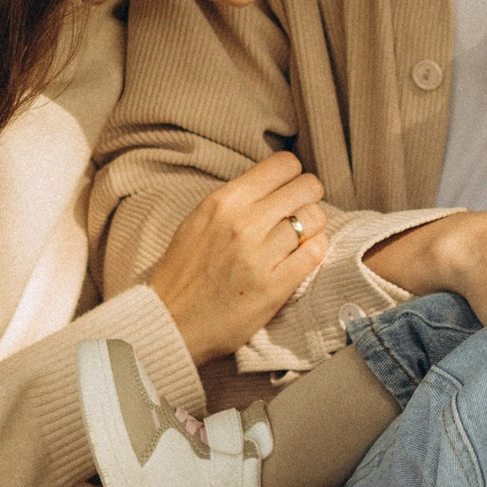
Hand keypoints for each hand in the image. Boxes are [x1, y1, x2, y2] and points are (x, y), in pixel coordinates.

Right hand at [146, 153, 328, 361]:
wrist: (170, 321)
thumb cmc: (184, 271)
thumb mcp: (200, 220)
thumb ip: (236, 200)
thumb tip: (273, 184)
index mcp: (224, 201)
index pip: (283, 164)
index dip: (292, 175)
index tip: (288, 188)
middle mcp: (243, 223)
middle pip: (307, 187)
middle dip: (308, 197)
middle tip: (300, 211)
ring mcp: (260, 255)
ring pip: (315, 218)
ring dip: (312, 227)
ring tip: (299, 237)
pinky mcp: (275, 286)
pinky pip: (315, 252)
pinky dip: (314, 250)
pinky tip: (301, 255)